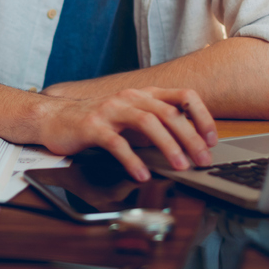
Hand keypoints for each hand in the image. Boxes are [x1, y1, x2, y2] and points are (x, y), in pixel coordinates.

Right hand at [35, 87, 217, 181]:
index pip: (183, 95)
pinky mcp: (93, 126)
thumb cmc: (98, 120)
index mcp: (144, 94)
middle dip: (190, 137)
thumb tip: (190, 142)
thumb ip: (157, 123)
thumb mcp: (132, 117)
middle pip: (169, 112)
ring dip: (168, 146)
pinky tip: (142, 174)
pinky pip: (117, 142)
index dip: (202, 116)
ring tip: (179, 166)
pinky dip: (133, 160)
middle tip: (202, 160)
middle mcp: (130, 97)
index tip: (212, 139)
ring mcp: (111, 109)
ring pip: (148, 122)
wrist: (56, 118)